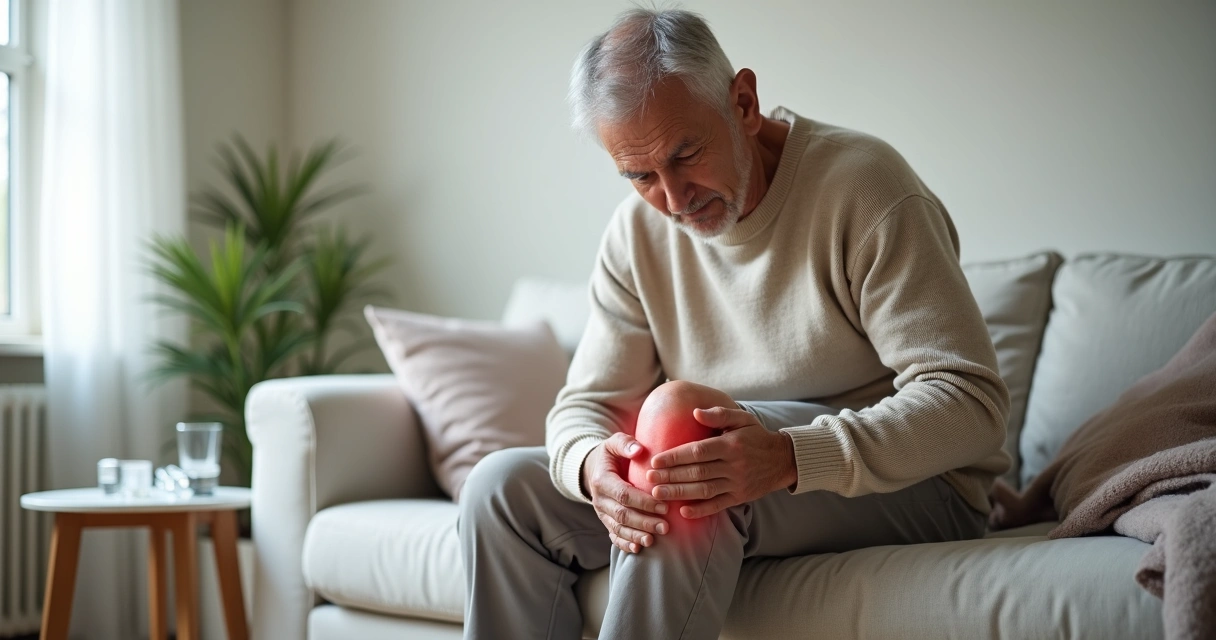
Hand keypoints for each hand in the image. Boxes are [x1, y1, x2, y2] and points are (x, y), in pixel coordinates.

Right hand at [582, 432, 669, 553]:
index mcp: (602, 480)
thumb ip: (625, 443)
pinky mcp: (605, 521)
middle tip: (665, 527)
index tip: (664, 506)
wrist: (593, 469)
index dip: (644, 502)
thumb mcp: (614, 442)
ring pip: (617, 528)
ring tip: (653, 540)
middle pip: (622, 514)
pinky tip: (637, 549)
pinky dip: (624, 543)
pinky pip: (613, 535)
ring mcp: (601, 512)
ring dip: (636, 535)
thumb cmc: (610, 455)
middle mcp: (599, 499)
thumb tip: (639, 450)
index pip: (624, 494)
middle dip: (644, 522)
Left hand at [647, 406, 796, 518]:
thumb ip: (718, 414)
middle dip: (670, 476)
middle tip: (648, 479)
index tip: (655, 460)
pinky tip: (683, 512)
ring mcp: (737, 484)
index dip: (675, 457)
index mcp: (730, 445)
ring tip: (657, 494)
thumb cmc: (756, 436)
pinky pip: (718, 505)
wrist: (783, 460)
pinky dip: (700, 510)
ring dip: (679, 493)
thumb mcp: (742, 419)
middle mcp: (733, 466)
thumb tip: (694, 412)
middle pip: (697, 473)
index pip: (697, 452)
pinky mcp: (739, 498)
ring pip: (704, 490)